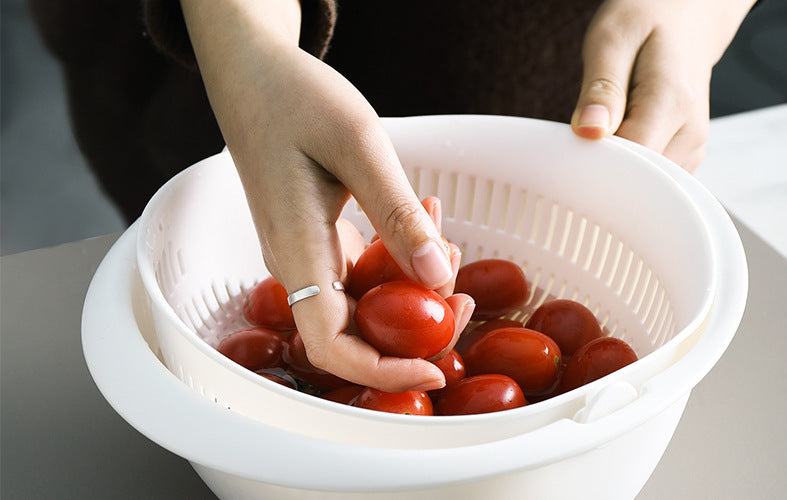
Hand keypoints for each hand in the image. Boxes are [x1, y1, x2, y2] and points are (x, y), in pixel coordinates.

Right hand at [181, 0, 473, 391]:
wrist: (253, 73)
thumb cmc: (294, 99)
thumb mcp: (358, 146)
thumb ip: (396, 215)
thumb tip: (438, 277)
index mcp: (297, 252)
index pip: (333, 346)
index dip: (385, 372)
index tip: (437, 369)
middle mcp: (298, 264)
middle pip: (357, 333)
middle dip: (418, 326)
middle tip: (464, 293)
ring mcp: (307, 252)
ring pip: (367, 299)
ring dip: (414, 282)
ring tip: (444, 234)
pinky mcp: (317, 236)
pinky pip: (364, 268)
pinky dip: (400, 253)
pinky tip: (423, 216)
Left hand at [571, 0, 755, 170]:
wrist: (686, 15)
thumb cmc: (647, 20)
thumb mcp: (611, 40)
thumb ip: (601, 89)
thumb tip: (590, 131)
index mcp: (673, 102)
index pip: (630, 162)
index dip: (596, 163)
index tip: (574, 150)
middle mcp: (690, 131)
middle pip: (636, 179)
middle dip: (602, 167)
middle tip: (584, 136)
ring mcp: (692, 147)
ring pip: (642, 184)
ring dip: (615, 168)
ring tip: (606, 130)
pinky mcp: (685, 155)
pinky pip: (649, 179)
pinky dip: (628, 168)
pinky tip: (618, 141)